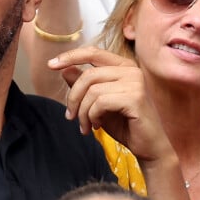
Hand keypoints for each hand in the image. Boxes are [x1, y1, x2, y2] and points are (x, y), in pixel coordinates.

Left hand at [49, 46, 173, 161]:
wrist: (148, 146)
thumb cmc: (125, 124)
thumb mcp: (97, 103)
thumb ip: (84, 86)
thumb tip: (64, 69)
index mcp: (123, 66)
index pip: (93, 52)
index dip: (70, 56)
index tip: (50, 65)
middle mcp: (131, 70)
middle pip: (88, 75)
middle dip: (73, 98)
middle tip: (70, 117)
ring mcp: (135, 82)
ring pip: (92, 90)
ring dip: (82, 112)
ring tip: (85, 126)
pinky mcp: (135, 97)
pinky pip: (100, 102)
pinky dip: (92, 116)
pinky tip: (97, 126)